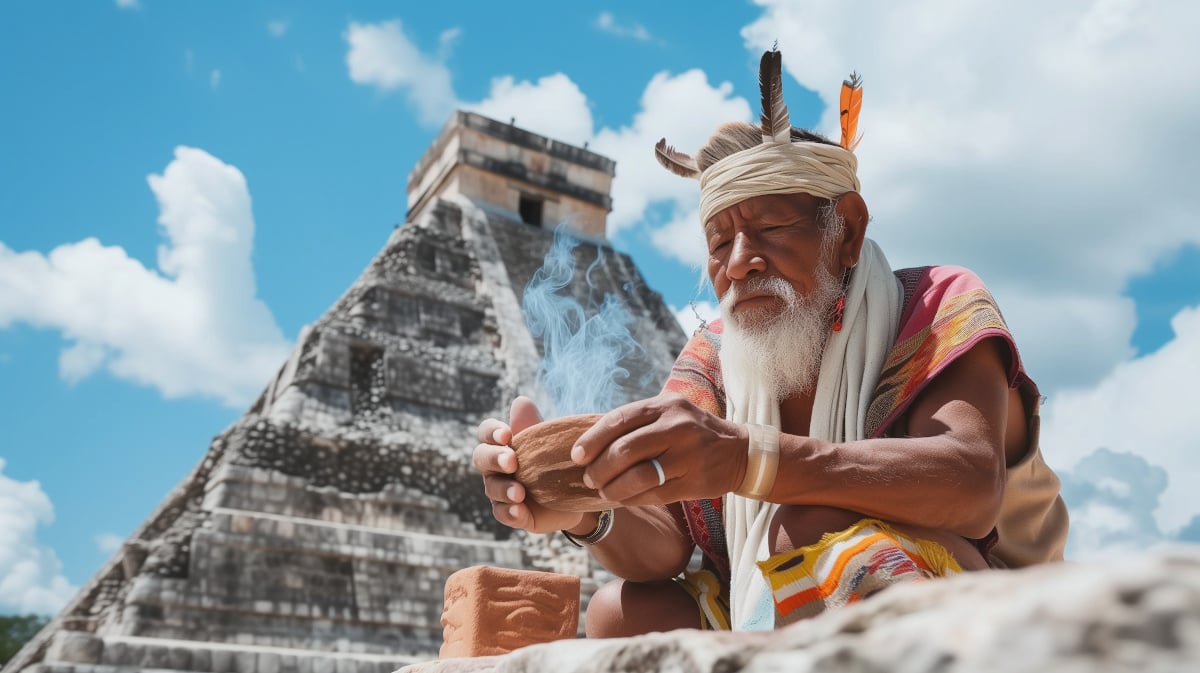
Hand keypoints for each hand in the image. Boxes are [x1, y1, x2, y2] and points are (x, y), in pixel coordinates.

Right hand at [473, 396, 586, 533]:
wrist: (575, 493)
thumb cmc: (554, 459)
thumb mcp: (547, 441)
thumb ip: (532, 424)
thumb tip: (521, 401)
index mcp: (501, 444)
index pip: (486, 433)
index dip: (492, 432)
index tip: (507, 434)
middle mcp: (495, 467)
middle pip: (481, 458)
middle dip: (495, 458)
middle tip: (511, 462)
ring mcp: (500, 491)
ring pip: (491, 488)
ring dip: (504, 489)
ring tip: (520, 493)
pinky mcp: (511, 513)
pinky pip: (502, 514)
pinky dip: (510, 512)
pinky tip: (519, 510)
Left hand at [572, 393, 748, 505]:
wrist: (739, 451)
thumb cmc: (691, 432)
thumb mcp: (668, 414)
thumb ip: (636, 423)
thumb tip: (590, 442)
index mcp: (665, 405)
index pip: (619, 420)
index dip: (593, 439)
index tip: (576, 455)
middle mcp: (677, 427)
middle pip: (625, 450)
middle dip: (600, 468)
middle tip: (589, 478)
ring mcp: (688, 455)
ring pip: (638, 476)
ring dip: (613, 488)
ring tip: (604, 491)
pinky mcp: (695, 481)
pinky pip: (654, 494)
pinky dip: (632, 499)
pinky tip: (624, 499)